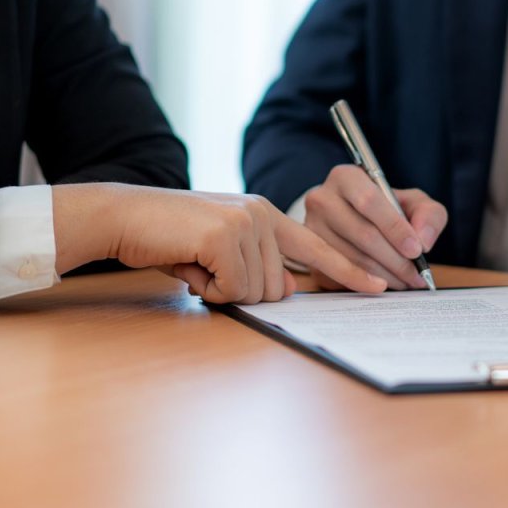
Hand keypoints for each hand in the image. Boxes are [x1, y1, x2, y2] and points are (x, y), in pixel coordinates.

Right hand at [52, 184, 386, 303]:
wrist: (128, 216)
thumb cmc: (173, 237)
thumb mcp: (223, 249)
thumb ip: (258, 265)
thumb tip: (287, 290)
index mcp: (268, 215)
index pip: (319, 248)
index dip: (349, 271)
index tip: (379, 287)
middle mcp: (263, 215)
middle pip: (277, 288)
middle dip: (241, 292)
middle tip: (208, 271)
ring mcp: (246, 223)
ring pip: (256, 292)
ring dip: (222, 290)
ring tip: (197, 264)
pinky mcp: (224, 236)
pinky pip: (232, 289)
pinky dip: (208, 288)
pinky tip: (190, 265)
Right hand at [303, 164, 447, 289]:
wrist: (355, 220)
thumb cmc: (387, 210)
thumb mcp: (413, 202)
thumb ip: (428, 215)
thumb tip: (423, 240)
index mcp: (346, 177)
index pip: (370, 201)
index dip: (395, 228)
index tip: (416, 250)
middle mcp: (322, 199)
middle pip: (362, 234)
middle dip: (395, 259)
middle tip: (416, 275)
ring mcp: (310, 229)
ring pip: (352, 258)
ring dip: (384, 276)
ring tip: (406, 281)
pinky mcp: (309, 256)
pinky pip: (339, 276)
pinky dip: (367, 284)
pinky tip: (386, 284)